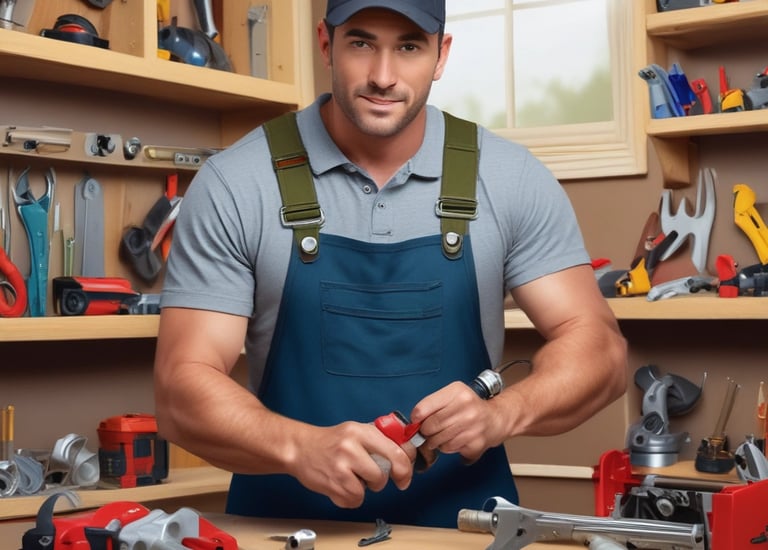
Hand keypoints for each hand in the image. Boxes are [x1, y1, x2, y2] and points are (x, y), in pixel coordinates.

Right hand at [284, 421, 414, 508]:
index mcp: (362, 431)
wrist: (299, 448)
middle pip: (384, 473)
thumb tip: (407, 453)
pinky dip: (350, 497)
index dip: (406, 468)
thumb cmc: (331, 442)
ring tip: (352, 477)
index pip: (396, 451)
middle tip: (374, 477)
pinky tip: (341, 485)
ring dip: (364, 488)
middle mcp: (351, 446)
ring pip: (370, 488)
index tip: (404, 476)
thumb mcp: (356, 431)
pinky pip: (355, 499)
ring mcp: (341, 466)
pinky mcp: (333, 483)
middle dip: (382, 479)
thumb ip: (380, 439)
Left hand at [410, 382, 508, 463]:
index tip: (416, 420)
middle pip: (430, 426)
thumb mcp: (453, 395)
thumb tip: (415, 420)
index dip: (416, 417)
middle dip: (425, 431)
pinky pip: (449, 448)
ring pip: (438, 440)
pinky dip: (446, 447)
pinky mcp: (475, 442)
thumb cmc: (470, 407)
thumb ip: (434, 404)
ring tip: (443, 435)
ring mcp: (472, 425)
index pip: (425, 407)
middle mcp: (466, 407)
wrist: (496, 419)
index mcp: (457, 392)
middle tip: (427, 431)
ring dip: (435, 441)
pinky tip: (453, 440)